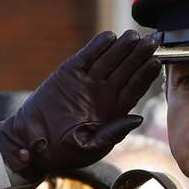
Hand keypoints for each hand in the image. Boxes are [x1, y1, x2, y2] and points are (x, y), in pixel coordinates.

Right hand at [0, 31, 159, 180]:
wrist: (31, 144)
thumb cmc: (63, 152)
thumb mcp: (91, 148)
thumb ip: (113, 134)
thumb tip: (138, 119)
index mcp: (115, 110)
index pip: (135, 88)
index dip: (146, 75)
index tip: (157, 61)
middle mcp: (104, 93)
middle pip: (127, 69)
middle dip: (140, 55)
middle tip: (153, 40)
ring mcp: (87, 81)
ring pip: (109, 60)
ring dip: (122, 47)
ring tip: (134, 35)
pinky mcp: (69, 73)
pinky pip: (86, 57)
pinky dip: (97, 46)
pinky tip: (109, 37)